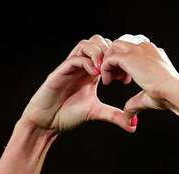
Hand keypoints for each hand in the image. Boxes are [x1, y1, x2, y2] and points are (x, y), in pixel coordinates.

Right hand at [20, 35, 135, 132]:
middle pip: (97, 41)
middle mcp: (81, 65)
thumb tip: (132, 126)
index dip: (118, 60)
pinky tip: (95, 75)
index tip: (124, 79)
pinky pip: (74, 58)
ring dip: (98, 53)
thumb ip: (113, 116)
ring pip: (85, 44)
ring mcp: (70, 67)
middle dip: (110, 53)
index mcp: (91, 72)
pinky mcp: (60, 72)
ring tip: (105, 71)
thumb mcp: (96, 112)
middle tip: (116, 72)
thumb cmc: (67, 115)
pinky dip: (87, 62)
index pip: (106, 51)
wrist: (46, 122)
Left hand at [100, 35, 178, 115]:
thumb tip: (129, 118)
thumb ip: (135, 103)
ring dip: (109, 62)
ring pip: (114, 48)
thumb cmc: (167, 95)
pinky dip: (105, 69)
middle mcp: (146, 48)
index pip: (134, 49)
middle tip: (115, 78)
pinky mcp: (130, 57)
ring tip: (109, 79)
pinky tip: (107, 82)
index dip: (126, 63)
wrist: (173, 91)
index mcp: (154, 54)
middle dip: (115, 59)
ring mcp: (138, 50)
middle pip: (122, 44)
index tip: (125, 79)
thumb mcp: (148, 96)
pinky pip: (110, 58)